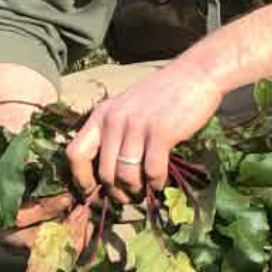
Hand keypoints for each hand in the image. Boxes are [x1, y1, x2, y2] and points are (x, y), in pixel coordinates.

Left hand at [65, 55, 224, 196]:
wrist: (196, 74)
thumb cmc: (163, 95)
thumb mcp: (128, 109)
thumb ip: (116, 133)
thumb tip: (109, 175)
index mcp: (101, 114)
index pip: (75, 153)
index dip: (81, 179)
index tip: (92, 192)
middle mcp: (114, 120)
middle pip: (103, 172)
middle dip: (116, 191)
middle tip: (129, 196)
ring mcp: (136, 126)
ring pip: (125, 175)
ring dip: (136, 190)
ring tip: (145, 190)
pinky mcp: (160, 132)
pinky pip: (151, 171)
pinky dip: (156, 182)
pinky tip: (160, 181)